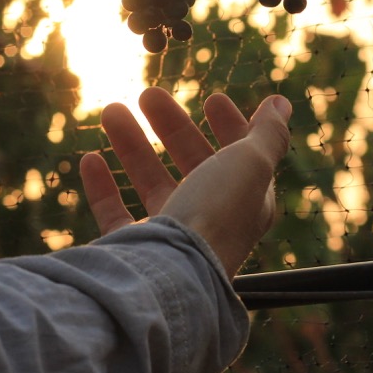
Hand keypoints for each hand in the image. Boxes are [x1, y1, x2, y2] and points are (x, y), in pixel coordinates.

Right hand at [80, 87, 292, 276]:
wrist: (167, 278)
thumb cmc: (214, 217)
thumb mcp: (249, 165)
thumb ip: (266, 134)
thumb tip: (282, 103)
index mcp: (246, 202)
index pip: (244, 157)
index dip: (232, 126)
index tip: (213, 99)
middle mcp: (211, 220)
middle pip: (193, 164)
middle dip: (173, 127)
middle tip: (148, 94)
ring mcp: (171, 238)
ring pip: (151, 183)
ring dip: (132, 146)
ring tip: (112, 110)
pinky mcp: (134, 252)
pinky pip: (115, 215)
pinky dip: (103, 186)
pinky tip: (90, 158)